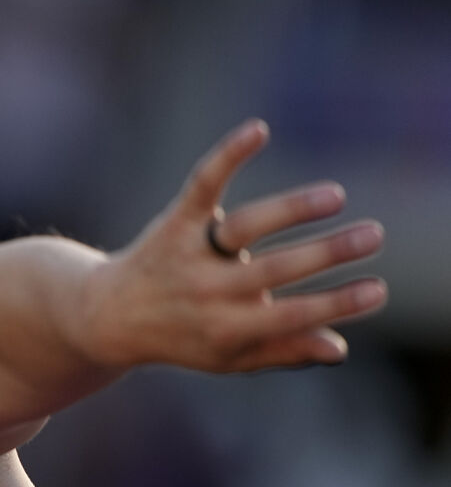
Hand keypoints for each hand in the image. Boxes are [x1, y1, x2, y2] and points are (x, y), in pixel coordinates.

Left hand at [84, 119, 386, 370]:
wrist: (109, 317)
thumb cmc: (185, 336)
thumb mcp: (230, 356)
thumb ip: (283, 350)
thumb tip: (340, 347)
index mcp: (227, 329)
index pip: (291, 317)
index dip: (336, 304)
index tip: (378, 289)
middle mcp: (207, 292)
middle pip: (274, 270)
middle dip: (327, 254)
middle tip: (374, 235)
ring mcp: (190, 254)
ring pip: (245, 228)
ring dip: (291, 210)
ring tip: (337, 196)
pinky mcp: (175, 221)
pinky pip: (203, 185)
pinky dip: (228, 156)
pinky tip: (259, 130)